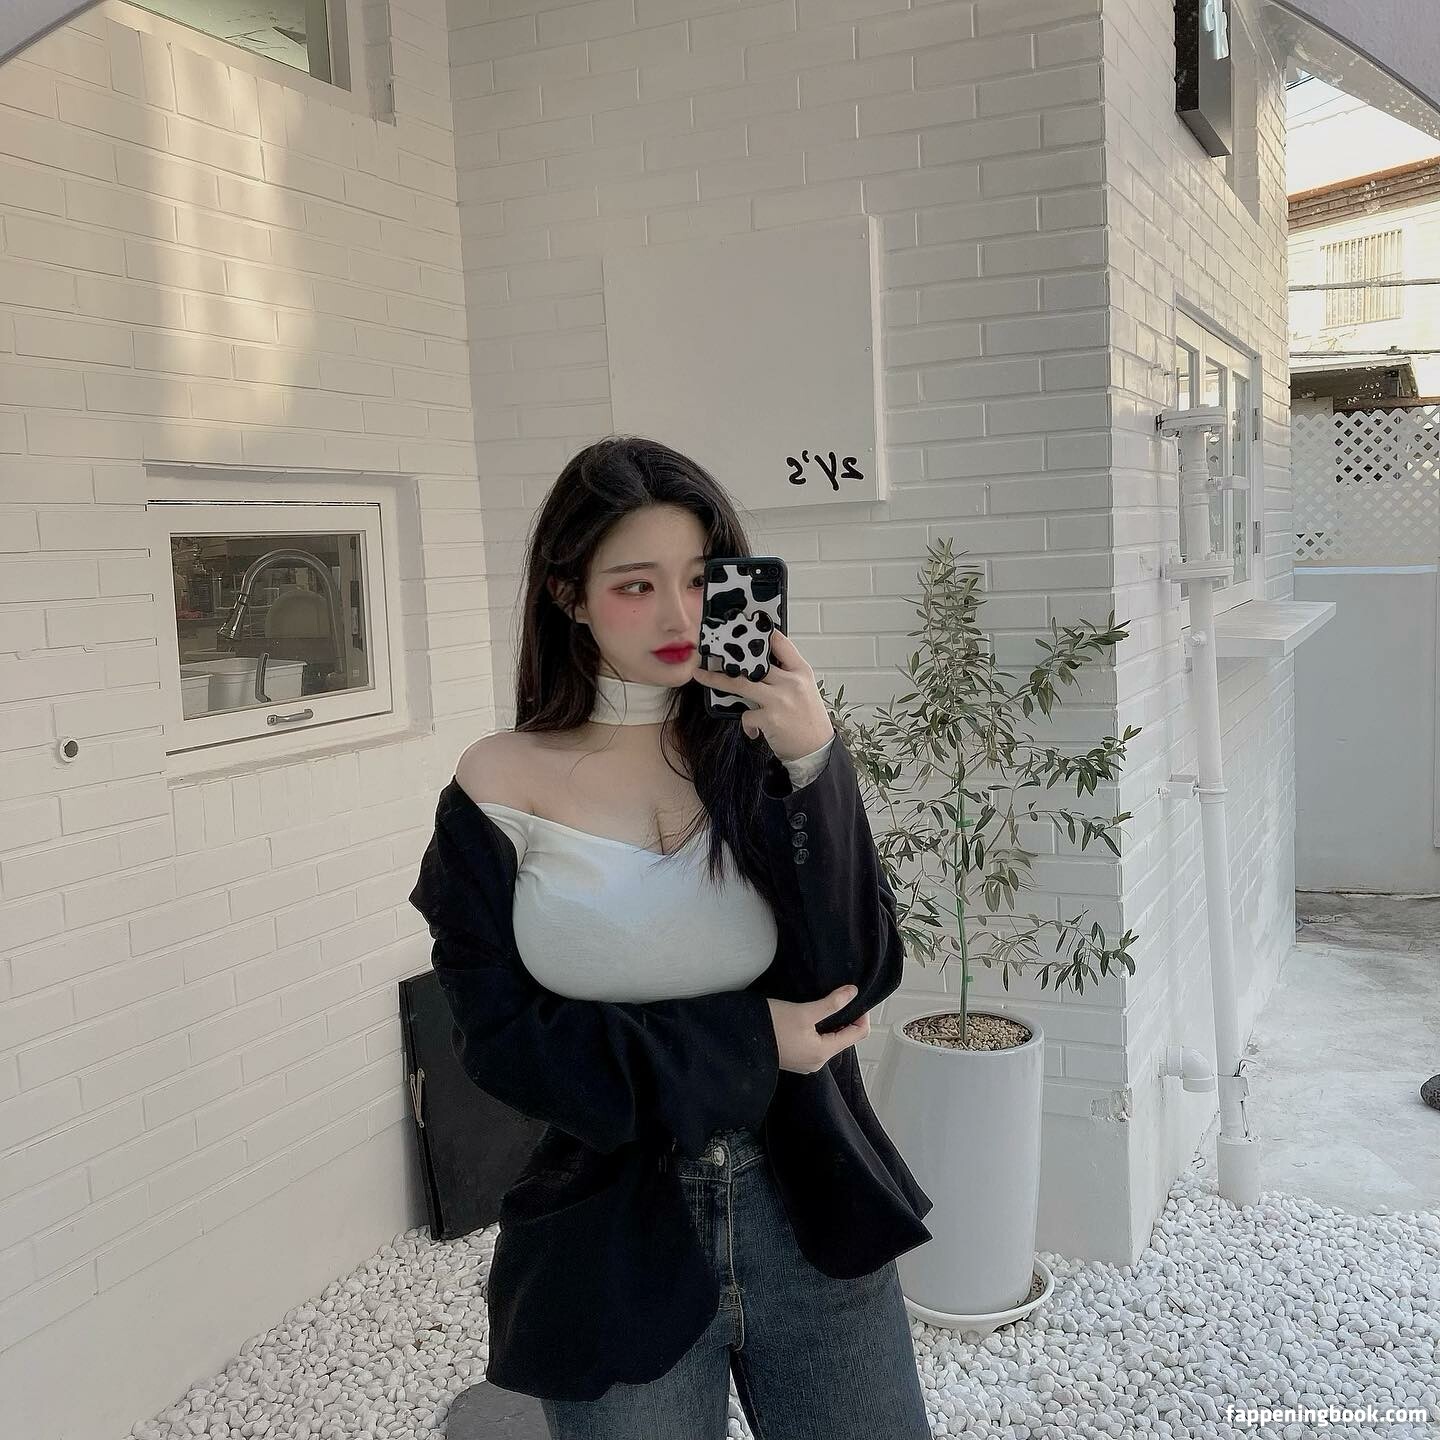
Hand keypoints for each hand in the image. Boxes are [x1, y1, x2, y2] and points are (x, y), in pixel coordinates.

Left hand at [691, 627, 834, 759]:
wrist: (816, 750)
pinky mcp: (770, 718)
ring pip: (740, 683)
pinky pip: (746, 714)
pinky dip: (747, 723)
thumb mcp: (804, 689)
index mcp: (801, 671)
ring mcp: (779, 700)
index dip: (761, 634)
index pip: (781, 643)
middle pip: (753, 663)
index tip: (744, 630)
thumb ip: (785, 675)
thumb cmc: (808, 719)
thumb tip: (757, 665)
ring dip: (716, 680)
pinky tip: (754, 730)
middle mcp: (791, 682)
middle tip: (710, 653)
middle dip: (728, 657)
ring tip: (701, 676)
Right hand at [766, 985, 869, 1073]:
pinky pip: (815, 1044)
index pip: (858, 1034)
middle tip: (839, 997)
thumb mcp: (804, 1011)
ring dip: (831, 1023)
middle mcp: (817, 1062)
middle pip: (844, 1038)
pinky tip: (809, 1017)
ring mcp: (805, 1062)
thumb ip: (831, 1003)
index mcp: (822, 1052)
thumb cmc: (771, 1026)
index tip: (854, 998)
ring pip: (829, 1040)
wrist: (741, 1039)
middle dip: (845, 1018)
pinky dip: (818, 1030)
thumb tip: (853, 993)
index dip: (861, 1015)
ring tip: (823, 1005)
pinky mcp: (795, 1058)